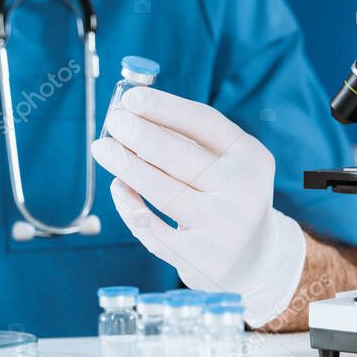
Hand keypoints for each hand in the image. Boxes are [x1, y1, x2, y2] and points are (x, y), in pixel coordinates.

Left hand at [91, 87, 304, 325]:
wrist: (253, 258)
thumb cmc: (226, 196)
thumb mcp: (224, 163)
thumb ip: (184, 140)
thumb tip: (131, 116)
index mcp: (250, 157)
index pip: (204, 123)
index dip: (164, 107)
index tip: (130, 97)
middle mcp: (242, 191)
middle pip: (180, 156)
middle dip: (139, 135)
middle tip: (114, 121)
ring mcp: (222, 227)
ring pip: (162, 191)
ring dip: (125, 166)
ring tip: (103, 148)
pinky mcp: (200, 257)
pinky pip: (152, 228)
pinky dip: (129, 205)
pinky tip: (118, 187)